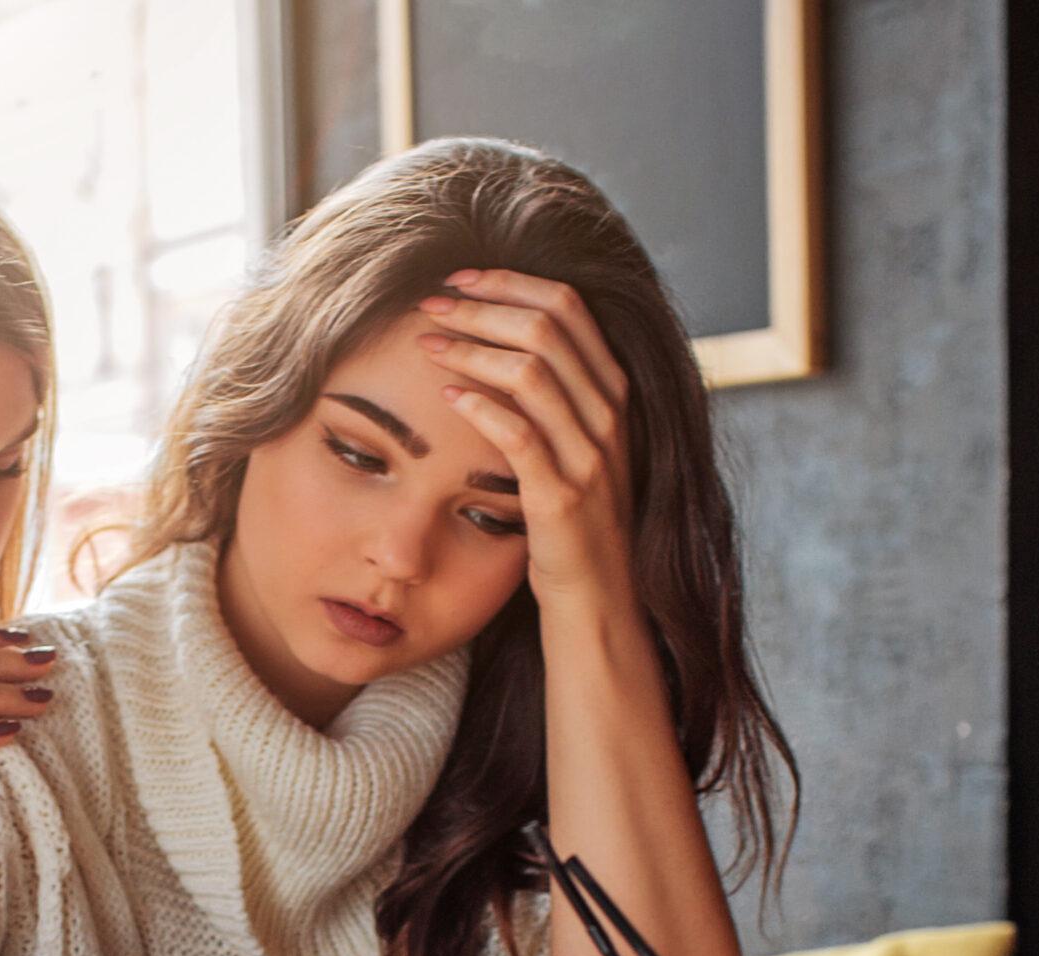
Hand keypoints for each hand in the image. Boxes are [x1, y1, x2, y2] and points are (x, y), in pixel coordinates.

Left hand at [415, 268, 635, 613]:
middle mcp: (608, 414)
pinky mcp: (562, 496)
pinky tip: (446, 396)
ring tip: (427, 345)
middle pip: (546, 326)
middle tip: (429, 305)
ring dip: (470, 349)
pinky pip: (519, 435)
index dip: (509, 282)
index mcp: (612, 389)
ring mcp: (590, 455)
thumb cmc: (569, 515)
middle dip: (480, 306)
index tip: (459, 279)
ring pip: (531, 372)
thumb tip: (499, 335)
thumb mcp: (574, 441)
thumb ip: (553, 391)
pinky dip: (479, 407)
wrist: (596, 593)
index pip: (567, 305)